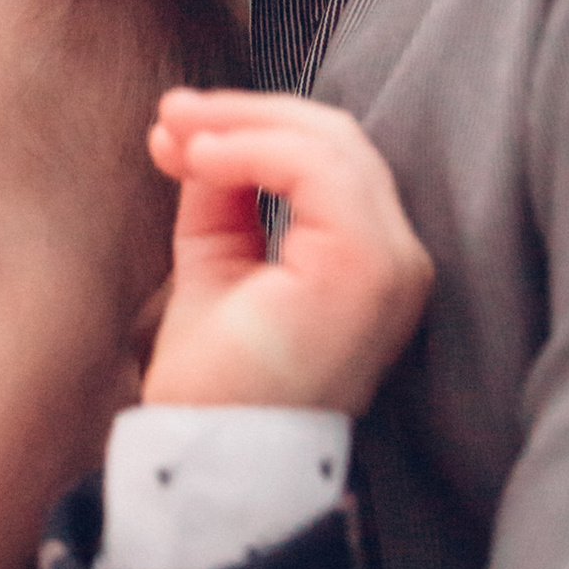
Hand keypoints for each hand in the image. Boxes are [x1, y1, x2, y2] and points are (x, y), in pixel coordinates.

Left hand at [144, 89, 433, 414]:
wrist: (211, 455)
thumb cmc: (218, 378)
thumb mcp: (217, 259)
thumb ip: (221, 191)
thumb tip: (190, 124)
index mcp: (371, 259)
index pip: (331, 159)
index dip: (255, 126)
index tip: (176, 125)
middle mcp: (398, 259)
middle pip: (335, 139)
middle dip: (244, 113)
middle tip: (171, 113)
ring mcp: (391, 263)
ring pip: (330, 143)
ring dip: (242, 124)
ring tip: (177, 135)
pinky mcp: (367, 266)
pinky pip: (317, 169)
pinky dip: (252, 148)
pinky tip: (200, 159)